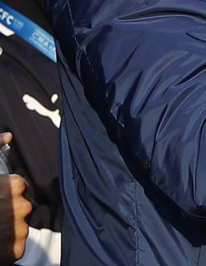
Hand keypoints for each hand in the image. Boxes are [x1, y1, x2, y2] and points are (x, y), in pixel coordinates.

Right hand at [0, 133, 30, 264]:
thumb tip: (9, 135)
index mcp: (15, 186)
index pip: (18, 187)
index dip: (3, 194)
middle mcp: (23, 206)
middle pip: (19, 207)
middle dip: (5, 212)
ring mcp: (20, 229)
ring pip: (18, 227)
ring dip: (5, 230)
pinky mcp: (16, 251)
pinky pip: (15, 247)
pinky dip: (4, 248)